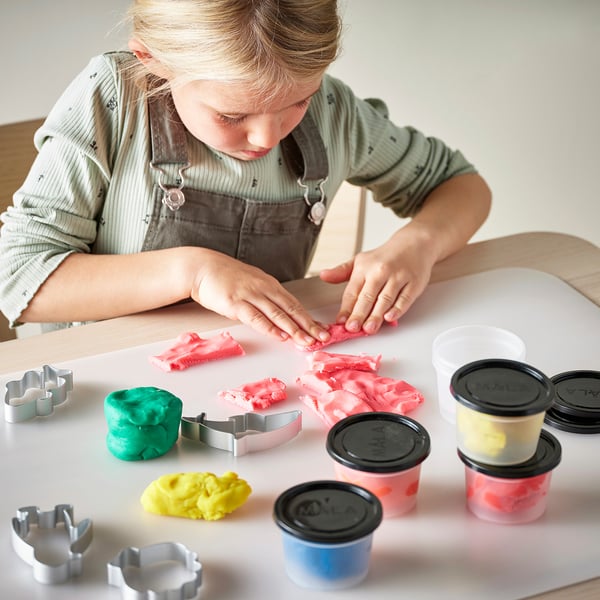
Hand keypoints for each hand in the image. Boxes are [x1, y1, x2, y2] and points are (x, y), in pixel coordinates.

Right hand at [190, 250, 329, 346]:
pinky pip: (256, 317)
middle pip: (291, 309)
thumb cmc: (226, 277)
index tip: (322, 329)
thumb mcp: (252, 285)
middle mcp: (264, 289)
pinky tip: (280, 336)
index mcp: (270, 285)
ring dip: (294, 329)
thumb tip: (280, 315)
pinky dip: (270, 328)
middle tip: (322, 337)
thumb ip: (266, 298)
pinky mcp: (236, 303)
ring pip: (277, 314)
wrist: (202, 267)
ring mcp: (250, 295)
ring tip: (306, 341)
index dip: (309, 318)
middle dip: (308, 325)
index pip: (294, 304)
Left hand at [319, 225, 435, 333]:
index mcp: (364, 268)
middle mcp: (380, 272)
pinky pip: (404, 299)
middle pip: (368, 297)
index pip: (352, 291)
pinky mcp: (413, 283)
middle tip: (352, 328)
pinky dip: (397, 309)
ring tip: (369, 328)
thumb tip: (323, 276)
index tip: (341, 321)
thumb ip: (342, 271)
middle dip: (359, 314)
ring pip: (385, 299)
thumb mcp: (360, 260)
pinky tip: (390, 318)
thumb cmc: (385, 256)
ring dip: (376, 315)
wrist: (414, 243)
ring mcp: (398, 277)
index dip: (346, 308)